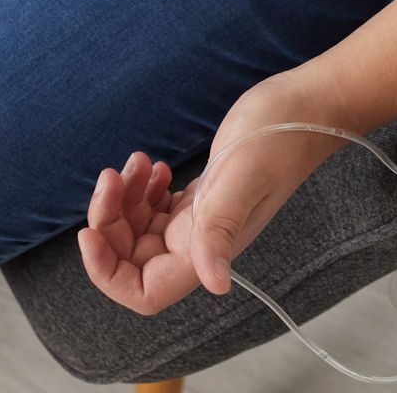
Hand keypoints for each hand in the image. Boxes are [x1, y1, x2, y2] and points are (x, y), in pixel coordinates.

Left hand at [78, 72, 351, 315]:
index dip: (108, 273)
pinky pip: (155, 210)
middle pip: (131, 257)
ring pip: (140, 230)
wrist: (307, 105)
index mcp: (206, 249)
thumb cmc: (280, 136)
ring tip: (139, 162)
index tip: (89, 232)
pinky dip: (142, 190)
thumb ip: (220, 230)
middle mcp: (200, 243)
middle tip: (113, 174)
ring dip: (124, 200)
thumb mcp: (241, 177)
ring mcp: (201, 221)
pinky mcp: (202, 198)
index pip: (143, 290)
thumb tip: (216, 285)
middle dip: (110, 221)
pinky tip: (155, 166)